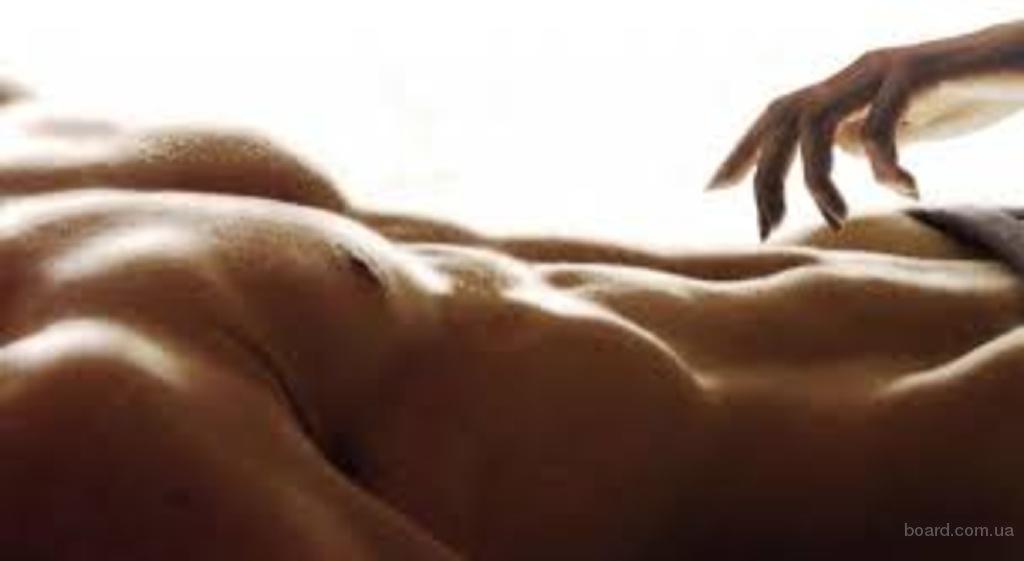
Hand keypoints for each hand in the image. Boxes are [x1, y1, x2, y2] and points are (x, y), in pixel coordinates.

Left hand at [709, 22, 1023, 239]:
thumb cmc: (970, 95)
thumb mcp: (907, 126)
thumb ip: (868, 136)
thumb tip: (840, 152)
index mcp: (845, 86)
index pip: (777, 116)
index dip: (742, 150)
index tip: (713, 189)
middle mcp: (854, 71)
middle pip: (783, 119)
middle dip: (764, 176)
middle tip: (765, 227)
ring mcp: (882, 68)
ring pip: (818, 123)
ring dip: (818, 180)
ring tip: (838, 220)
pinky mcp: (918, 70)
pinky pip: (881, 123)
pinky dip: (884, 165)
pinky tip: (910, 189)